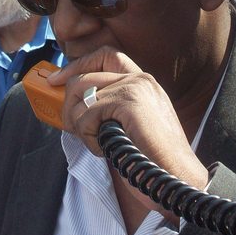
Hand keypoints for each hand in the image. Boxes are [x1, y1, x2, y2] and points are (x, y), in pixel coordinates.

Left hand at [48, 47, 209, 215]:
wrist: (177, 179)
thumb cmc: (152, 161)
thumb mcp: (129, 126)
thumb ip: (109, 109)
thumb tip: (72, 105)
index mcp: (142, 83)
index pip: (105, 55)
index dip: (79, 64)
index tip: (57, 80)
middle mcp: (140, 79)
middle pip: (83, 77)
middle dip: (68, 105)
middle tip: (71, 128)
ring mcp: (135, 88)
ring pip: (81, 95)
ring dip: (79, 125)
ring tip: (97, 143)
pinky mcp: (129, 103)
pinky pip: (88, 114)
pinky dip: (89, 136)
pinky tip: (106, 148)